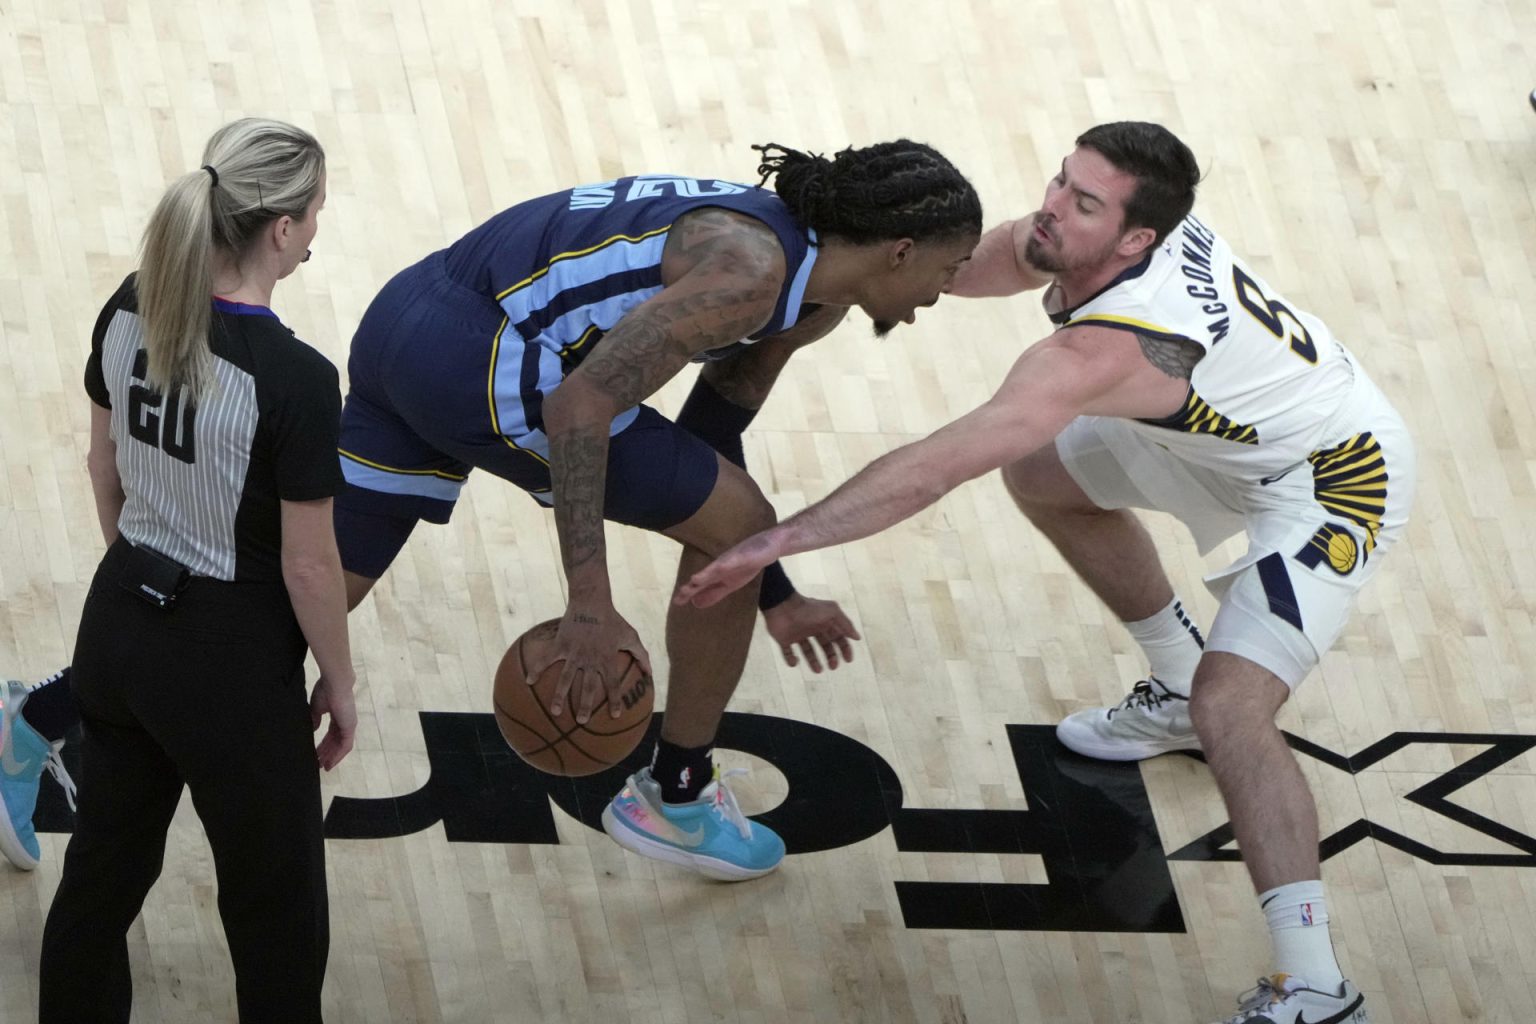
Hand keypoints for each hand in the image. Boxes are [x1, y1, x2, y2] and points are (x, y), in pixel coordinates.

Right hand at [310, 673, 356, 770]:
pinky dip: (338, 755)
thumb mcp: (317, 707)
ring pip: (341, 746)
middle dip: (327, 753)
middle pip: (335, 742)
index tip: (316, 754)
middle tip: (317, 764)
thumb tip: (313, 729)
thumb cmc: (325, 690)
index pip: (331, 734)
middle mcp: (345, 722)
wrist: (334, 682)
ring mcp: (349, 725)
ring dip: (332, 757)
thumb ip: (316, 719)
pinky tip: (329, 763)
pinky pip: (346, 746)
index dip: (324, 745)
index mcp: (337, 716)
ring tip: (322, 767)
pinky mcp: (350, 727)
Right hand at [533, 601, 652, 723]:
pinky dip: (537, 669)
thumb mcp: (631, 636)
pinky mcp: (561, 644)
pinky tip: (529, 682)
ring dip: (560, 696)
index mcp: (608, 658)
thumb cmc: (613, 620)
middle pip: (588, 686)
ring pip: (565, 678)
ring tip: (555, 712)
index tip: (615, 716)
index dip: (615, 700)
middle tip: (582, 721)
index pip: (613, 684)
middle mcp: (591, 658)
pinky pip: (547, 659)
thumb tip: (650, 674)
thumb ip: (642, 655)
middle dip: (585, 705)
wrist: (591, 600)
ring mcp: (574, 652)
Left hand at [675, 531, 779, 607]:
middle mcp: (720, 566)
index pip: (700, 585)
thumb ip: (714, 593)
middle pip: (704, 577)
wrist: (769, 546)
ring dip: (705, 574)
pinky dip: (726, 564)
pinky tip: (720, 568)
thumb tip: (695, 604)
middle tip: (681, 594)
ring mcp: (730, 559)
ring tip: (694, 580)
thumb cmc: (748, 564)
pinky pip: (734, 560)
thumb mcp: (730, 584)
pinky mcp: (743, 555)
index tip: (676, 602)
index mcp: (717, 575)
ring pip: (715, 568)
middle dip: (693, 585)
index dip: (688, 592)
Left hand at [763, 592, 861, 672]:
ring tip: (818, 670)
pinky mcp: (784, 639)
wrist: (782, 606)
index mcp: (824, 622)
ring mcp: (798, 634)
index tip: (848, 660)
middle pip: (825, 646)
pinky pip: (788, 653)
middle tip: (833, 667)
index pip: (838, 637)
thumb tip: (857, 637)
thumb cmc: (808, 609)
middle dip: (831, 657)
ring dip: (814, 662)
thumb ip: (845, 624)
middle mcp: (812, 629)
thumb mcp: (832, 613)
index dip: (844, 648)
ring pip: (808, 651)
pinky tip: (795, 662)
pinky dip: (791, 660)